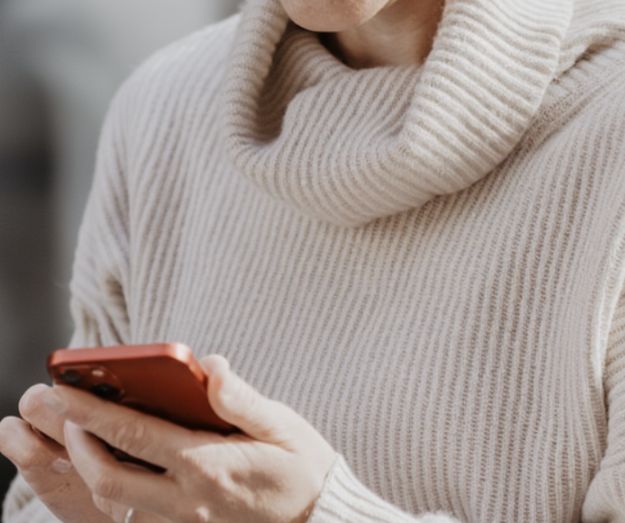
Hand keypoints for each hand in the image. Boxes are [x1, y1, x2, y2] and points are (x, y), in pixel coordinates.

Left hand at [3, 356, 337, 522]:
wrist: (320, 522)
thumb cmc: (303, 466)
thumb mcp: (281, 424)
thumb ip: (240, 398)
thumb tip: (209, 364)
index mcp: (208, 465)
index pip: (137, 436)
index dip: (94, 413)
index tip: (64, 390)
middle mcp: (187, 501)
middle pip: (110, 478)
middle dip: (75, 442)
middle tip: (56, 409)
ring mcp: (182, 522)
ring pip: (114, 503)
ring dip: (85, 468)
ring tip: (74, 433)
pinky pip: (133, 514)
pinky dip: (110, 490)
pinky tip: (107, 463)